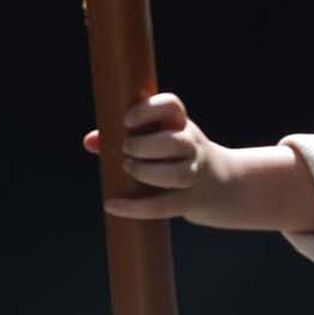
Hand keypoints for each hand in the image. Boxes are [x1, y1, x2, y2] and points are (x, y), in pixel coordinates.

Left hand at [83, 93, 313, 232]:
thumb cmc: (179, 155)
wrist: (224, 183)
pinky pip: (164, 206)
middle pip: (176, 142)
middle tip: (126, 148)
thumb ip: (124, 136)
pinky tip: (112, 205)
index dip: (149, 110)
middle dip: (147, 146)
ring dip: (148, 172)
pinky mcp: (191, 200)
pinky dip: (136, 207)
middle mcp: (192, 146)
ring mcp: (195, 174)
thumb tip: (90, 141)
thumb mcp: (161, 137)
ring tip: (129, 168)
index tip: (127, 119)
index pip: (172, 106)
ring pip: (176, 174)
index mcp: (182, 124)